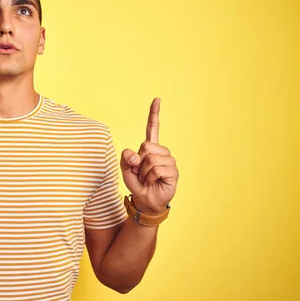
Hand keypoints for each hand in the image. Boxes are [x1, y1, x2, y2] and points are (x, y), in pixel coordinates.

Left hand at [120, 98, 178, 213]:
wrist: (145, 201)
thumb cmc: (137, 184)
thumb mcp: (126, 170)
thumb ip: (126, 159)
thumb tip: (137, 155)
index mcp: (150, 148)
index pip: (152, 129)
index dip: (154, 114)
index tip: (157, 99)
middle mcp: (162, 152)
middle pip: (146, 146)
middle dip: (138, 162)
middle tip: (141, 173)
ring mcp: (169, 161)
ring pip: (150, 159)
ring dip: (143, 172)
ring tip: (147, 179)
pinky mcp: (173, 172)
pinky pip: (156, 169)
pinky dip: (150, 177)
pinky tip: (154, 182)